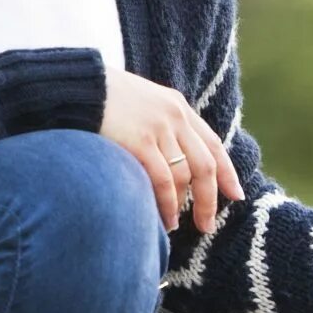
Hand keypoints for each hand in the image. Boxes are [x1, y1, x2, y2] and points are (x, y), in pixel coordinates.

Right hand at [101, 68, 245, 233]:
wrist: (76, 86)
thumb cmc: (101, 100)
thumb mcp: (140, 104)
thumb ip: (159, 125)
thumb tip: (170, 159)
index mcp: (177, 106)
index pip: (212, 143)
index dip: (227, 172)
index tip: (236, 195)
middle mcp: (175, 116)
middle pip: (205, 165)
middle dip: (210, 199)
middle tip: (207, 225)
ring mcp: (159, 129)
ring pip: (185, 176)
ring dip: (182, 206)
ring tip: (175, 225)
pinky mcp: (141, 142)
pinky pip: (164, 181)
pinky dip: (167, 204)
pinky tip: (164, 220)